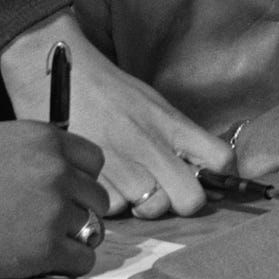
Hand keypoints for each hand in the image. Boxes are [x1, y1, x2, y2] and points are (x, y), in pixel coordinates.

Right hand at [0, 13, 233, 218]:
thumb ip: (176, 135)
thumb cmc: (106, 88)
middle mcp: (152, 145)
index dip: (221, 177)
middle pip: (191, 200)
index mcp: (172, 124)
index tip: (207, 178)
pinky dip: (109, 202)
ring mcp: (122, 163)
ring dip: (141, 203)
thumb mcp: (152, 102)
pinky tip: (102, 183)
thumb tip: (198, 167)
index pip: (221, 160)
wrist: (58, 68)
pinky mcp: (90, 176)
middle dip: (180, 202)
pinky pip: (114, 209)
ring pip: (152, 209)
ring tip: (127, 184)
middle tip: (164, 191)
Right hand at [0, 121, 107, 278]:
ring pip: (93, 228)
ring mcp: (53, 211)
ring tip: (46, 242)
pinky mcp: (43, 250)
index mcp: (47, 141)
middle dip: (79, 209)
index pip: (94, 161)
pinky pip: (83, 260)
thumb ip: (33, 149)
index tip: (66, 192)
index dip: (80, 179)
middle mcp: (58, 173)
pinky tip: (49, 262)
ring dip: (74, 237)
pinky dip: (71, 264)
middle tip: (52, 221)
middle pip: (97, 197)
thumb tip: (53, 159)